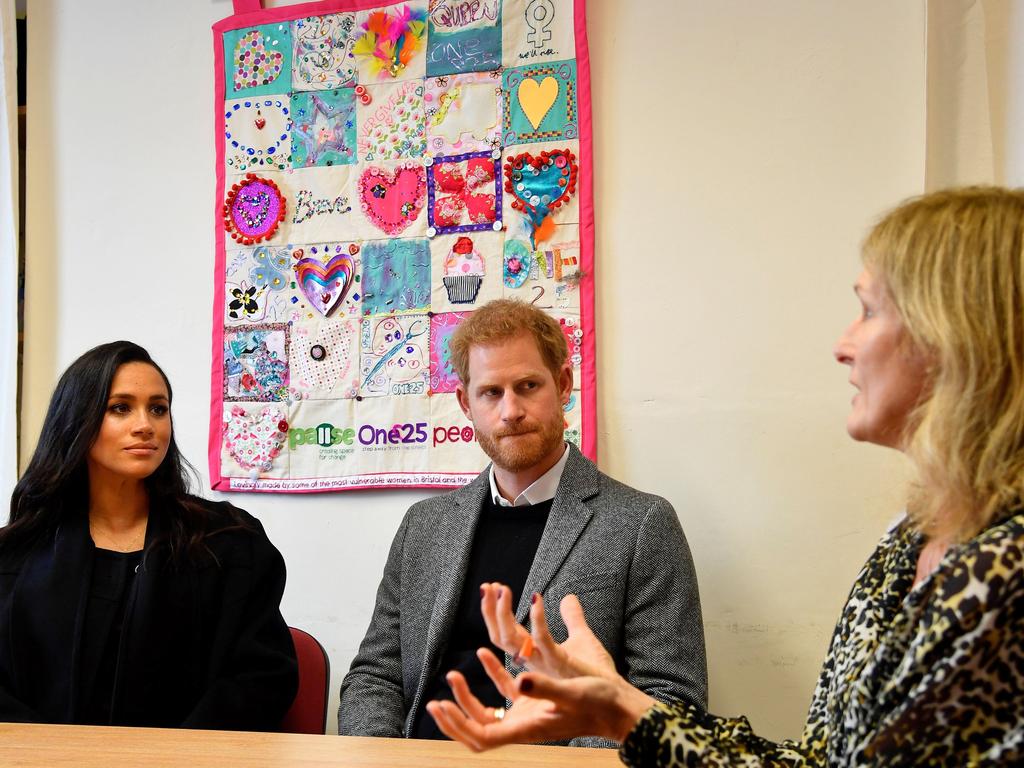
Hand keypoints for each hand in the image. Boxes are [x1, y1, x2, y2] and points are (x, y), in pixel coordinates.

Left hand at [426, 647, 649, 749]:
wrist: (621, 709)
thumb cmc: (601, 703)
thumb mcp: (573, 691)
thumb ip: (545, 686)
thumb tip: (520, 678)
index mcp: (528, 728)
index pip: (483, 737)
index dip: (458, 725)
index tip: (442, 706)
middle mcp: (524, 726)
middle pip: (478, 732)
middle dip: (454, 719)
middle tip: (435, 700)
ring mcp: (528, 716)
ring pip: (488, 716)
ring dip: (467, 700)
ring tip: (452, 676)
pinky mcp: (536, 703)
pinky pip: (505, 695)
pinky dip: (490, 679)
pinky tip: (484, 654)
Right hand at [479, 583, 615, 680]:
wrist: (615, 693)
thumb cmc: (597, 672)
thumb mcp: (582, 638)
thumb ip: (572, 617)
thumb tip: (568, 597)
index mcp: (535, 656)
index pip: (504, 634)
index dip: (494, 613)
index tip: (491, 589)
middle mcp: (535, 662)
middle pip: (501, 637)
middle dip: (490, 611)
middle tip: (488, 587)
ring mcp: (545, 663)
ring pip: (512, 640)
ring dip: (503, 613)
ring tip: (503, 589)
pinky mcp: (560, 663)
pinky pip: (542, 640)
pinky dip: (537, 617)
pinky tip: (536, 598)